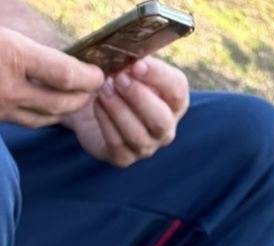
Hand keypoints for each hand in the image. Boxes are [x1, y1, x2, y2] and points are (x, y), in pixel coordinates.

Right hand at [0, 0, 103, 127]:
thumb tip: (2, 6)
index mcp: (12, 56)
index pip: (63, 74)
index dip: (86, 78)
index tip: (97, 75)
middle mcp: (9, 88)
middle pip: (58, 104)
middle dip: (80, 100)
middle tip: (91, 93)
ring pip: (40, 119)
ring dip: (60, 113)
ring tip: (71, 105)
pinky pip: (18, 121)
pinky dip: (36, 118)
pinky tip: (40, 110)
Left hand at [66, 55, 188, 165]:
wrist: (96, 106)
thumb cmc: (120, 83)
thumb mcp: (132, 69)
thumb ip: (137, 65)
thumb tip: (133, 58)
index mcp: (175, 102)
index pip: (177, 90)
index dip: (159, 77)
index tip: (138, 64)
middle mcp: (166, 129)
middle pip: (160, 119)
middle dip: (138, 97)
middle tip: (119, 77)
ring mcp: (146, 147)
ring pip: (137, 134)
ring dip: (118, 109)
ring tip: (104, 88)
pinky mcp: (124, 159)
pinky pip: (117, 144)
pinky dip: (106, 121)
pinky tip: (97, 103)